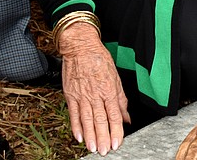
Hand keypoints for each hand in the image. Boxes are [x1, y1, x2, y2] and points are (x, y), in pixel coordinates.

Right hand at [60, 22, 129, 155]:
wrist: (80, 47)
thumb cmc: (99, 59)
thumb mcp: (115, 77)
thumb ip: (120, 99)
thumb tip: (126, 117)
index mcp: (109, 90)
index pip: (114, 115)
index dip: (116, 131)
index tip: (117, 143)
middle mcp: (95, 94)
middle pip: (100, 120)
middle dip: (103, 137)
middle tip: (105, 151)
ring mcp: (82, 95)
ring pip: (87, 120)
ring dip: (91, 136)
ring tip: (93, 148)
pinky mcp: (70, 95)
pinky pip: (73, 113)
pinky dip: (76, 126)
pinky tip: (79, 137)